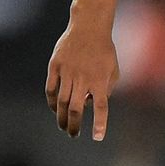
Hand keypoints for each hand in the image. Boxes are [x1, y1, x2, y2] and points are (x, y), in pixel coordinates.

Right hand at [45, 12, 119, 140]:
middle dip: (74, 125)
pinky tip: (55, 109)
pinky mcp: (55, 66)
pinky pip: (51, 89)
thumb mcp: (113, 69)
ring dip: (61, 117)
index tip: (97, 137)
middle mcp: (83, 78)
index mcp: (100, 80)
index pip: (101, 107)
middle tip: (73, 134)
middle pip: (76, 109)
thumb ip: (106, 89)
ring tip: (63, 126)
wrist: (89, 27)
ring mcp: (67, 72)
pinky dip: (52, 102)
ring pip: (62, 102)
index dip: (99, 123)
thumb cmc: (104, 51)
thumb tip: (91, 104)